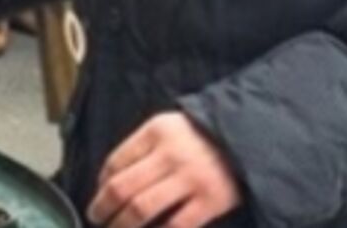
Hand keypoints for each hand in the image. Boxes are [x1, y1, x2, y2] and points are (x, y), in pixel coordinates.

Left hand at [89, 113, 242, 227]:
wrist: (251, 137)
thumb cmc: (202, 136)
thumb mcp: (168, 128)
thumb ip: (139, 148)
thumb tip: (106, 180)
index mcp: (157, 131)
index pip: (116, 161)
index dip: (101, 184)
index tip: (98, 196)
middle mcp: (171, 153)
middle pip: (122, 188)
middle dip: (102, 207)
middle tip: (96, 217)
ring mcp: (191, 178)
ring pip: (142, 209)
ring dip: (122, 224)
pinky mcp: (211, 200)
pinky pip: (175, 225)